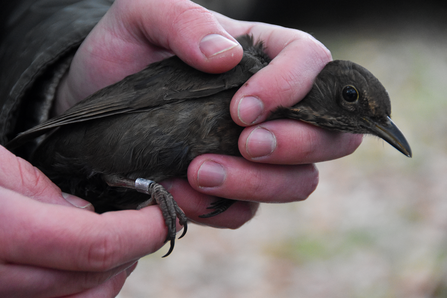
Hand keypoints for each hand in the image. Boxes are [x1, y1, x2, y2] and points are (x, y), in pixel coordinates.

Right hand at [0, 146, 176, 296]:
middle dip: (132, 252)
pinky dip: (80, 289)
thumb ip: (39, 190)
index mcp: (2, 229)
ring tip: (122, 245)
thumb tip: (84, 213)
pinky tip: (85, 264)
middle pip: (89, 280)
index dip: (142, 233)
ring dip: (109, 277)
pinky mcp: (3, 296)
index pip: (94, 245)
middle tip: (148, 224)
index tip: (163, 214)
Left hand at [55, 0, 361, 228]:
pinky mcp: (232, 188)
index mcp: (266, 57)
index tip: (242, 107)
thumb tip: (226, 56)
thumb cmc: (126, 51)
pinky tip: (180, 193)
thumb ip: (184, 20)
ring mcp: (258, 154)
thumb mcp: (144, 17)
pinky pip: (248, 212)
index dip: (292, 88)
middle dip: (293, 145)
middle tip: (244, 143)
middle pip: (329, 137)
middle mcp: (275, 109)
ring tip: (199, 172)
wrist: (95, 97)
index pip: (314, 64)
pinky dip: (221, 209)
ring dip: (257, 184)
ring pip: (298, 182)